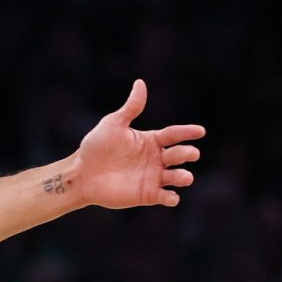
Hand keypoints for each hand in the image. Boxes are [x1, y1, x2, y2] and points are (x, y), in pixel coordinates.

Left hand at [69, 80, 204, 209]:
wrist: (81, 174)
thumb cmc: (95, 147)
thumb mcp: (113, 124)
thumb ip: (131, 107)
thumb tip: (140, 83)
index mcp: (151, 141)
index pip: (174, 134)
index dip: (187, 132)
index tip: (200, 131)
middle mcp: (156, 158)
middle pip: (178, 155)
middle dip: (187, 154)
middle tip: (191, 154)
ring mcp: (153, 177)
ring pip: (176, 177)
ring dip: (183, 177)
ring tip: (185, 177)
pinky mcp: (147, 194)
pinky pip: (164, 197)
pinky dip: (171, 198)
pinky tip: (172, 197)